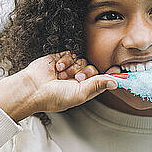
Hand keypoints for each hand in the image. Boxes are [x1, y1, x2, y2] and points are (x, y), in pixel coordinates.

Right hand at [0, 51, 117, 120]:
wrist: (32, 88)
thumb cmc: (53, 97)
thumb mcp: (80, 94)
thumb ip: (98, 85)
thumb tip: (116, 82)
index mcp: (85, 90)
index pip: (103, 80)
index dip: (111, 74)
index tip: (119, 69)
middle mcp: (78, 79)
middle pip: (94, 68)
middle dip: (86, 72)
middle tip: (76, 78)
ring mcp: (70, 68)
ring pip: (82, 60)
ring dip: (73, 67)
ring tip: (62, 75)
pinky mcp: (61, 58)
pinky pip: (71, 54)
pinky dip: (65, 61)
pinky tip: (56, 69)